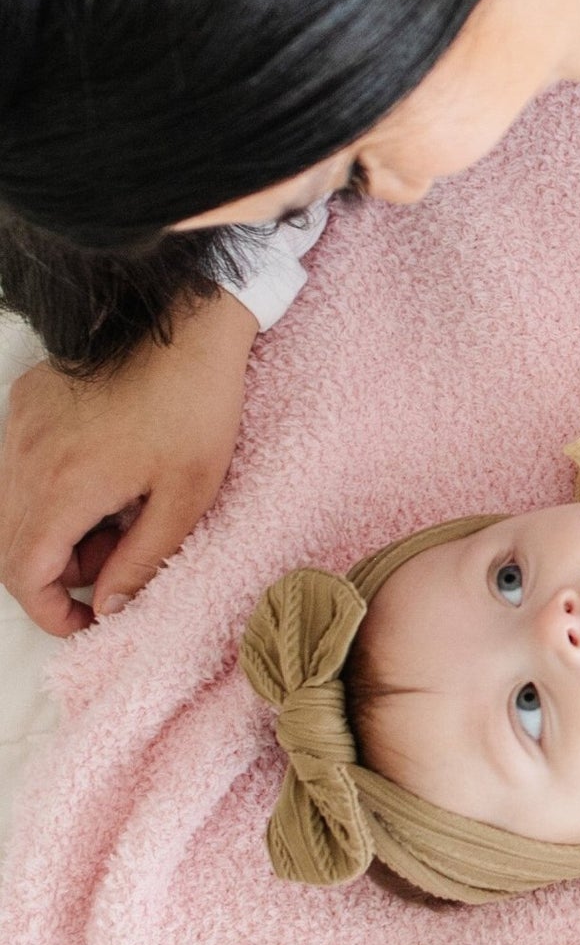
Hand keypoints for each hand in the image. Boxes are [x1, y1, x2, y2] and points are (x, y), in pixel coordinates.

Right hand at [0, 289, 256, 633]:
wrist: (183, 323)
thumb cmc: (196, 406)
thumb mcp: (187, 496)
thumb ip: (142, 559)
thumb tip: (108, 607)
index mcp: (63, 487)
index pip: (24, 573)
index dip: (51, 611)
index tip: (89, 621)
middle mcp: (24, 459)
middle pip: (14, 547)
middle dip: (63, 571)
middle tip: (122, 557)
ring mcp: (19, 427)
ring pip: (16, 509)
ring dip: (61, 531)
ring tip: (124, 513)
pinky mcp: (27, 403)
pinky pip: (22, 468)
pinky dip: (55, 492)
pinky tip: (109, 475)